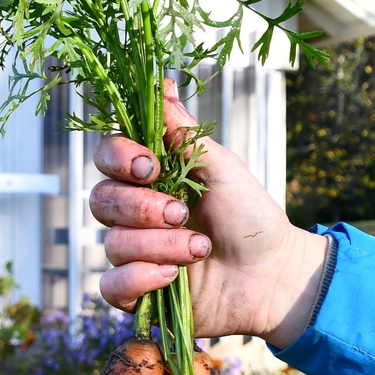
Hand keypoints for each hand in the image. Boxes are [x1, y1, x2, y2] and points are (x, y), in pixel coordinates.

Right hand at [90, 80, 327, 348]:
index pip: (107, 157)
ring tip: (200, 249)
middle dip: (142, 208)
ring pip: (112, 244)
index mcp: (151, 178)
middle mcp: (135, 214)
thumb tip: (161, 82)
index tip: (151, 166)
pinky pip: (111, 285)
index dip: (119, 159)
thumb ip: (183, 131)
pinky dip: (139, 279)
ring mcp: (135, 253)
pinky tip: (172, 277)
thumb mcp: (220, 166)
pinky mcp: (138, 292)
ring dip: (159, 246)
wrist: (273, 274)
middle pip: (101, 200)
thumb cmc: (250, 216)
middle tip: (182, 212)